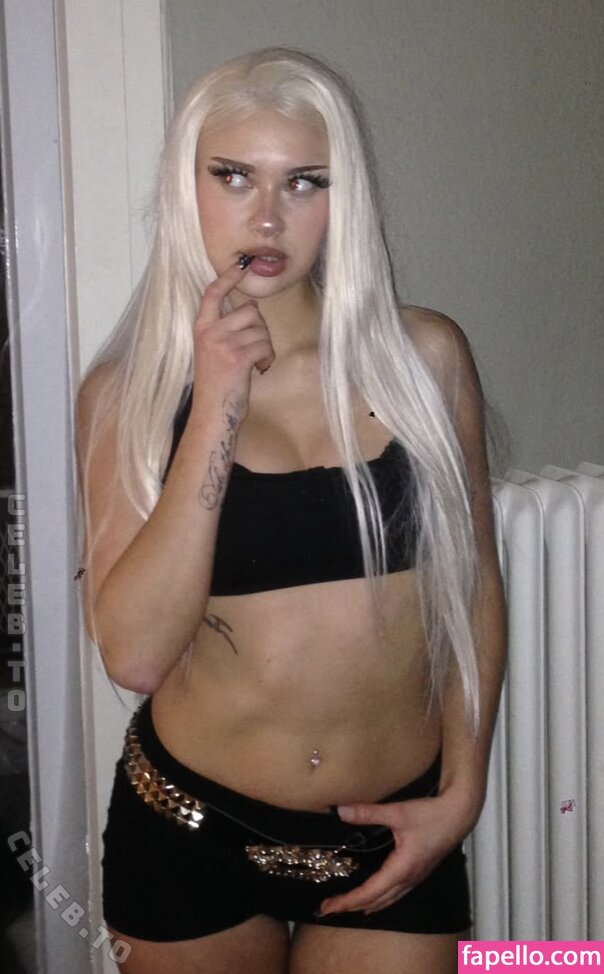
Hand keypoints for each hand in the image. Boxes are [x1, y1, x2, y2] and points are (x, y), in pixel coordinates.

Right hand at [193, 259, 275, 413]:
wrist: (212, 413)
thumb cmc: (217, 384)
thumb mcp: (213, 351)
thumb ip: (225, 329)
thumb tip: (250, 307)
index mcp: (201, 328)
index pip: (212, 294)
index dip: (228, 278)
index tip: (241, 265)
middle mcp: (210, 332)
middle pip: (250, 310)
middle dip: (260, 328)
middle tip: (254, 348)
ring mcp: (223, 344)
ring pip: (261, 329)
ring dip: (265, 346)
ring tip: (255, 362)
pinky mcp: (238, 357)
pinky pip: (265, 345)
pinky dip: (267, 358)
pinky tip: (259, 369)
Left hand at [318, 789, 473, 916]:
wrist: (459, 815)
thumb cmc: (431, 815)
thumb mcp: (397, 812)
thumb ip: (369, 812)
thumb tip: (341, 811)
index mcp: (401, 869)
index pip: (369, 893)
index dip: (347, 901)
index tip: (328, 907)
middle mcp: (408, 879)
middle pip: (376, 902)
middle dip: (351, 907)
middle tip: (328, 909)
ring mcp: (415, 878)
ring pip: (387, 901)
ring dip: (366, 906)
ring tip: (347, 908)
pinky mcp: (419, 873)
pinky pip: (396, 895)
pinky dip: (380, 900)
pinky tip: (375, 898)